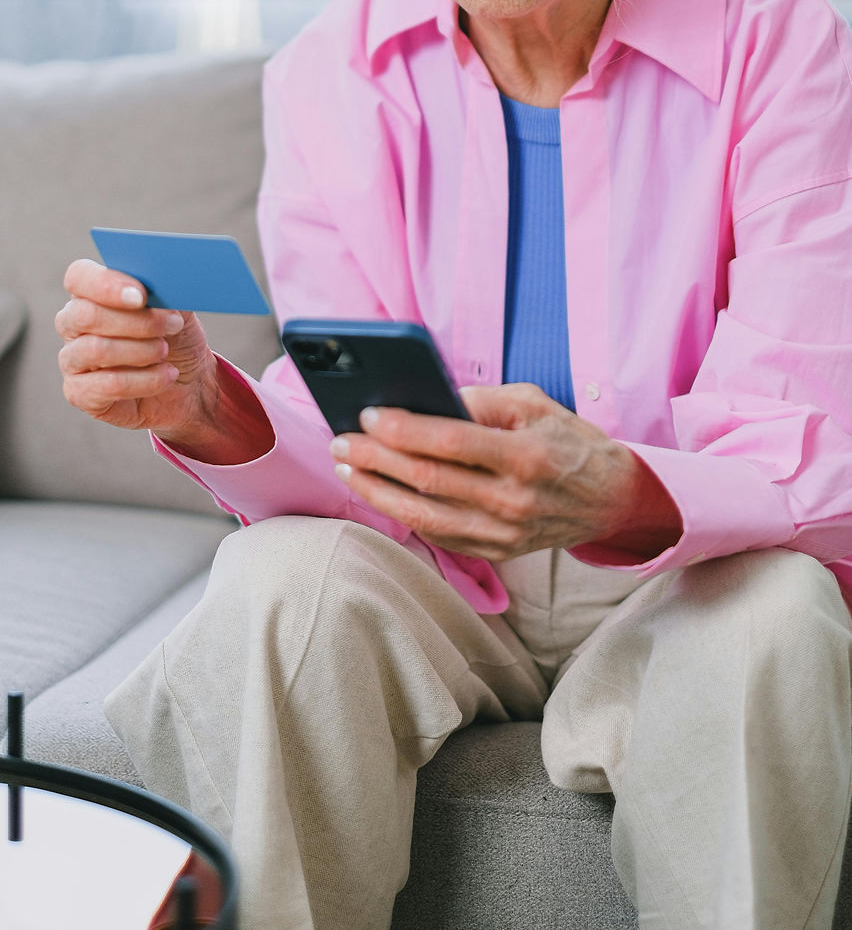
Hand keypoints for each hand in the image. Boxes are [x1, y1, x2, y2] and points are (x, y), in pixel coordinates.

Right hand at [56, 258, 217, 439]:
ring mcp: (72, 360)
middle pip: (86, 315)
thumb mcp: (178, 308)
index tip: (141, 296)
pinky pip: (107, 385)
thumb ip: (166, 290)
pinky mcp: (79, 393)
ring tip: (166, 352)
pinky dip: (145, 380)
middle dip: (136, 321)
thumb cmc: (176, 339)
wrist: (188, 384)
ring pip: (96, 349)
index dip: (106, 285)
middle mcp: (74, 324)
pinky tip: (166, 375)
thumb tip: (165, 277)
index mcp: (91, 293)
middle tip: (173, 324)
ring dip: (141, 350)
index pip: (79, 277)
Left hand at [329, 383, 681, 561]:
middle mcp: (513, 500)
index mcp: (526, 456)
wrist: (610, 499)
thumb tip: (425, 398)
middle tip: (341, 441)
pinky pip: (439, 535)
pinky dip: (402, 515)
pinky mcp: (497, 552)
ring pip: (425, 516)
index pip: (450, 443)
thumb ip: (481, 400)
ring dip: (377, 492)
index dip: (404, 429)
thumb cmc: (568, 442)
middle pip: (428, 481)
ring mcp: (504, 533)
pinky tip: (378, 494)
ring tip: (347, 469)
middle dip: (375, 459)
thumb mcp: (533, 404)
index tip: (367, 414)